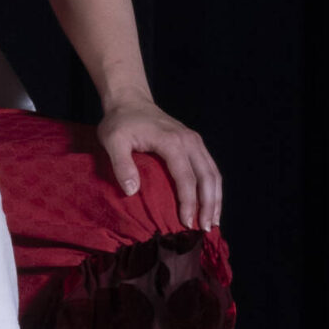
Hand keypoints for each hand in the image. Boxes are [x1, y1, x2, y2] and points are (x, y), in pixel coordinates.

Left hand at [98, 98, 222, 229]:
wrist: (129, 99)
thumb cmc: (120, 122)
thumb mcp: (112, 141)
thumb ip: (121, 165)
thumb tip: (132, 192)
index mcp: (172, 141)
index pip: (186, 178)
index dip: (188, 202)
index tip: (186, 223)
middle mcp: (189, 140)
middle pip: (207, 177)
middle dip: (208, 205)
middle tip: (205, 229)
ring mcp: (194, 141)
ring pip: (213, 173)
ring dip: (215, 199)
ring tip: (213, 223)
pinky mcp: (194, 143)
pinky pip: (210, 168)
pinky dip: (213, 188)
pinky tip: (211, 204)